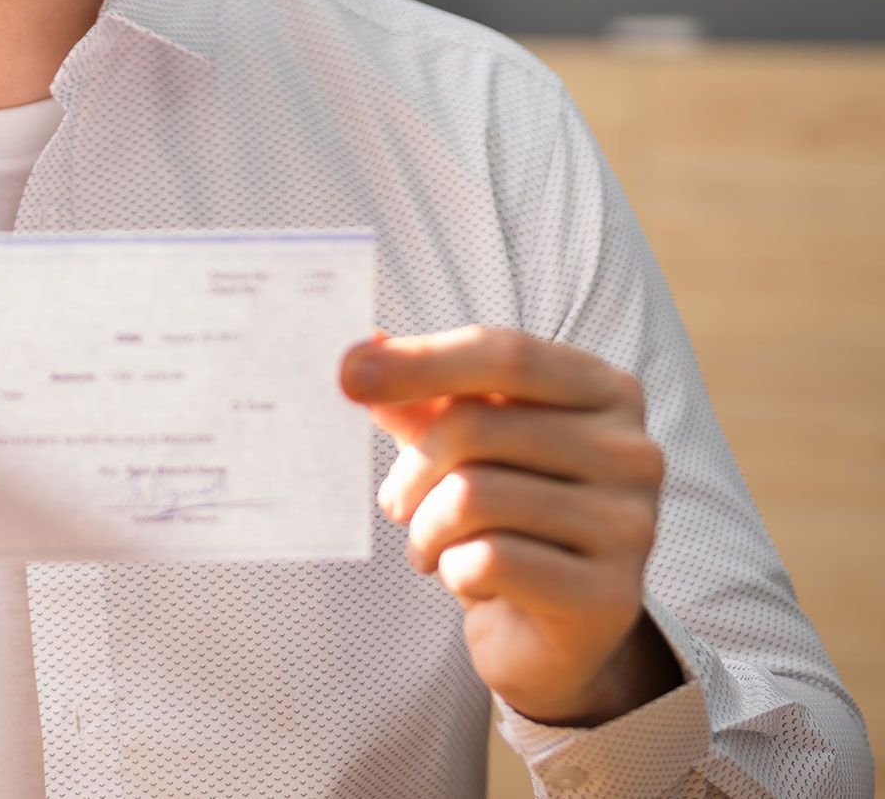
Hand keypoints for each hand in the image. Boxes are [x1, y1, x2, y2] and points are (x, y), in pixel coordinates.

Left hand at [339, 325, 680, 725]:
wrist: (549, 631)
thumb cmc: (505, 516)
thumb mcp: (463, 443)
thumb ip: (420, 396)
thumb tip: (363, 348)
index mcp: (605, 390)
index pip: (504, 354)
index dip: (420, 360)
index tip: (347, 373)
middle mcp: (633, 450)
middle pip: (478, 426)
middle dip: (412, 469)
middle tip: (395, 502)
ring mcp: (631, 524)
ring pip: (473, 496)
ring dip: (426, 528)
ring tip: (429, 546)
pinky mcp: (610, 596)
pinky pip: (490, 561)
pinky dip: (453, 570)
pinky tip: (467, 579)